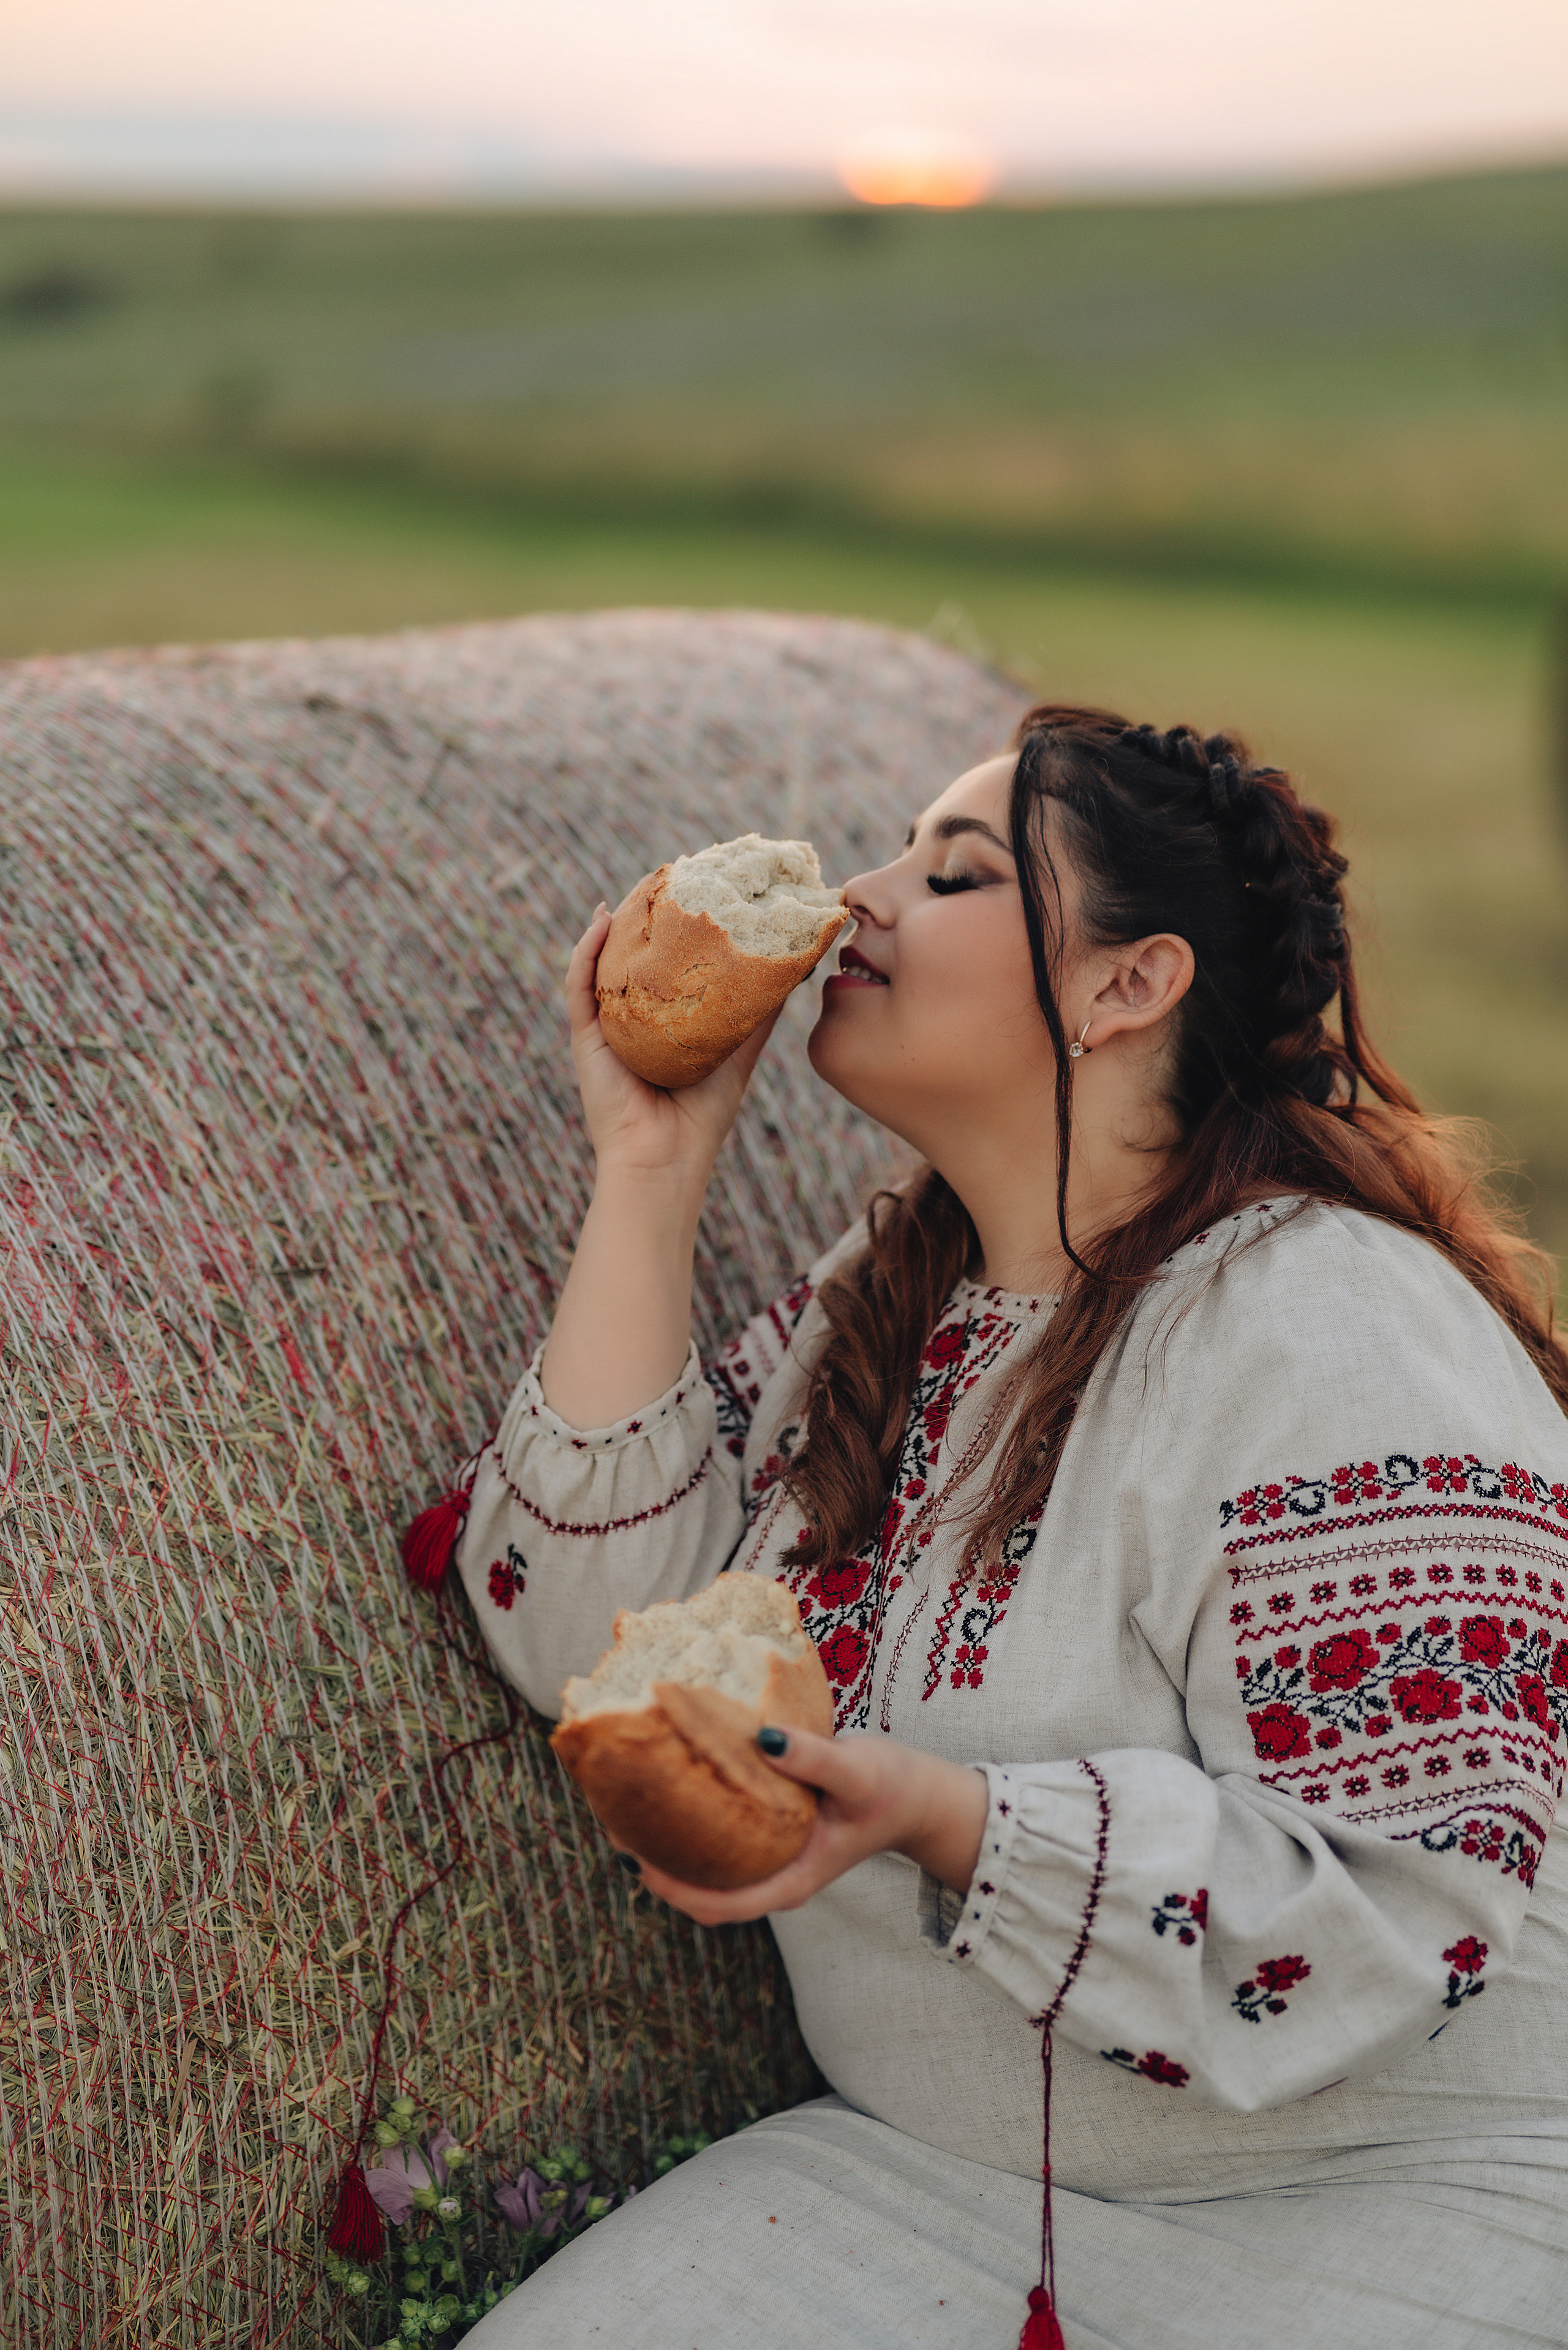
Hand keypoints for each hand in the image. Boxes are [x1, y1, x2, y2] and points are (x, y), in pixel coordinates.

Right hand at [565, 904, 779, 1182]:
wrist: (664, 1161)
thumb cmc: (703, 1117)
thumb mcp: (738, 1053)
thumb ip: (757, 1015)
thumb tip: (792, 969)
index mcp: (662, 1021)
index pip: (665, 964)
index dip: (678, 927)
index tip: (699, 891)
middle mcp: (631, 1018)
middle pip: (633, 956)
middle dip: (646, 915)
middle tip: (669, 875)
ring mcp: (604, 1025)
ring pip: (603, 962)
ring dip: (615, 922)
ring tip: (637, 887)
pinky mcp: (584, 1037)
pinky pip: (579, 985)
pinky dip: (586, 951)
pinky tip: (602, 919)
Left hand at [629, 1727, 989, 1926]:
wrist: (918, 1795)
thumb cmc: (890, 1785)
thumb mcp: (857, 1771)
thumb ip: (814, 1759)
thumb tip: (765, 1740)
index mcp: (793, 1879)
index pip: (722, 1904)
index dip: (674, 1890)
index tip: (636, 1859)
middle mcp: (776, 1876)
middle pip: (704, 1893)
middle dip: (657, 1869)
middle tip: (615, 1826)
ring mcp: (774, 1860)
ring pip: (710, 1869)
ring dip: (669, 1847)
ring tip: (628, 1807)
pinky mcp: (773, 1836)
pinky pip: (722, 1842)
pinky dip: (692, 1823)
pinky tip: (672, 1787)